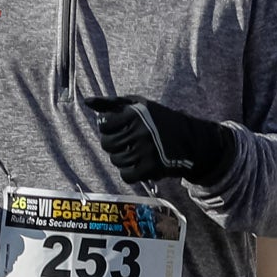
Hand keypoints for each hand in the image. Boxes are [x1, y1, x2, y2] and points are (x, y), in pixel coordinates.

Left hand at [84, 92, 237, 185]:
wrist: (190, 141)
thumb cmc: (159, 120)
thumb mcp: (138, 105)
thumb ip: (111, 103)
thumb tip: (87, 101)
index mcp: (136, 113)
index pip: (104, 125)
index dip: (107, 128)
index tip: (116, 128)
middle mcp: (141, 131)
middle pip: (108, 144)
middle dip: (112, 144)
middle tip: (124, 142)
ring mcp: (146, 151)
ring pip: (116, 160)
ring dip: (120, 158)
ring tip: (131, 152)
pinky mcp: (152, 168)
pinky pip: (127, 175)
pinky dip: (129, 172)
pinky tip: (136, 164)